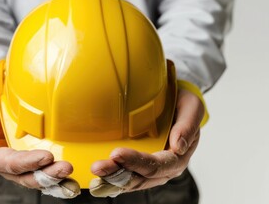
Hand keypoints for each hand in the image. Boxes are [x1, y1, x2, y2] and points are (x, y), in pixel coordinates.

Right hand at [0, 88, 79, 197]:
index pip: (10, 163)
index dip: (28, 162)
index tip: (47, 156)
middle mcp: (5, 163)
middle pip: (26, 176)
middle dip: (46, 175)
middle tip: (65, 168)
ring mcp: (20, 162)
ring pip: (36, 177)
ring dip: (54, 178)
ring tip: (70, 172)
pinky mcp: (31, 157)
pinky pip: (43, 171)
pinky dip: (55, 176)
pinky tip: (70, 177)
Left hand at [89, 89, 203, 196]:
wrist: (177, 105)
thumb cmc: (183, 105)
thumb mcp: (192, 107)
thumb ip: (188, 126)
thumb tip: (179, 146)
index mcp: (178, 158)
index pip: (157, 165)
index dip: (136, 162)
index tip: (117, 153)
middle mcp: (164, 170)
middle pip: (140, 177)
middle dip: (117, 174)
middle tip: (98, 167)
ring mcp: (149, 171)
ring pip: (130, 181)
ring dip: (110, 179)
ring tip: (94, 174)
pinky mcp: (137, 167)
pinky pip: (124, 177)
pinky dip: (110, 180)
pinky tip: (96, 178)